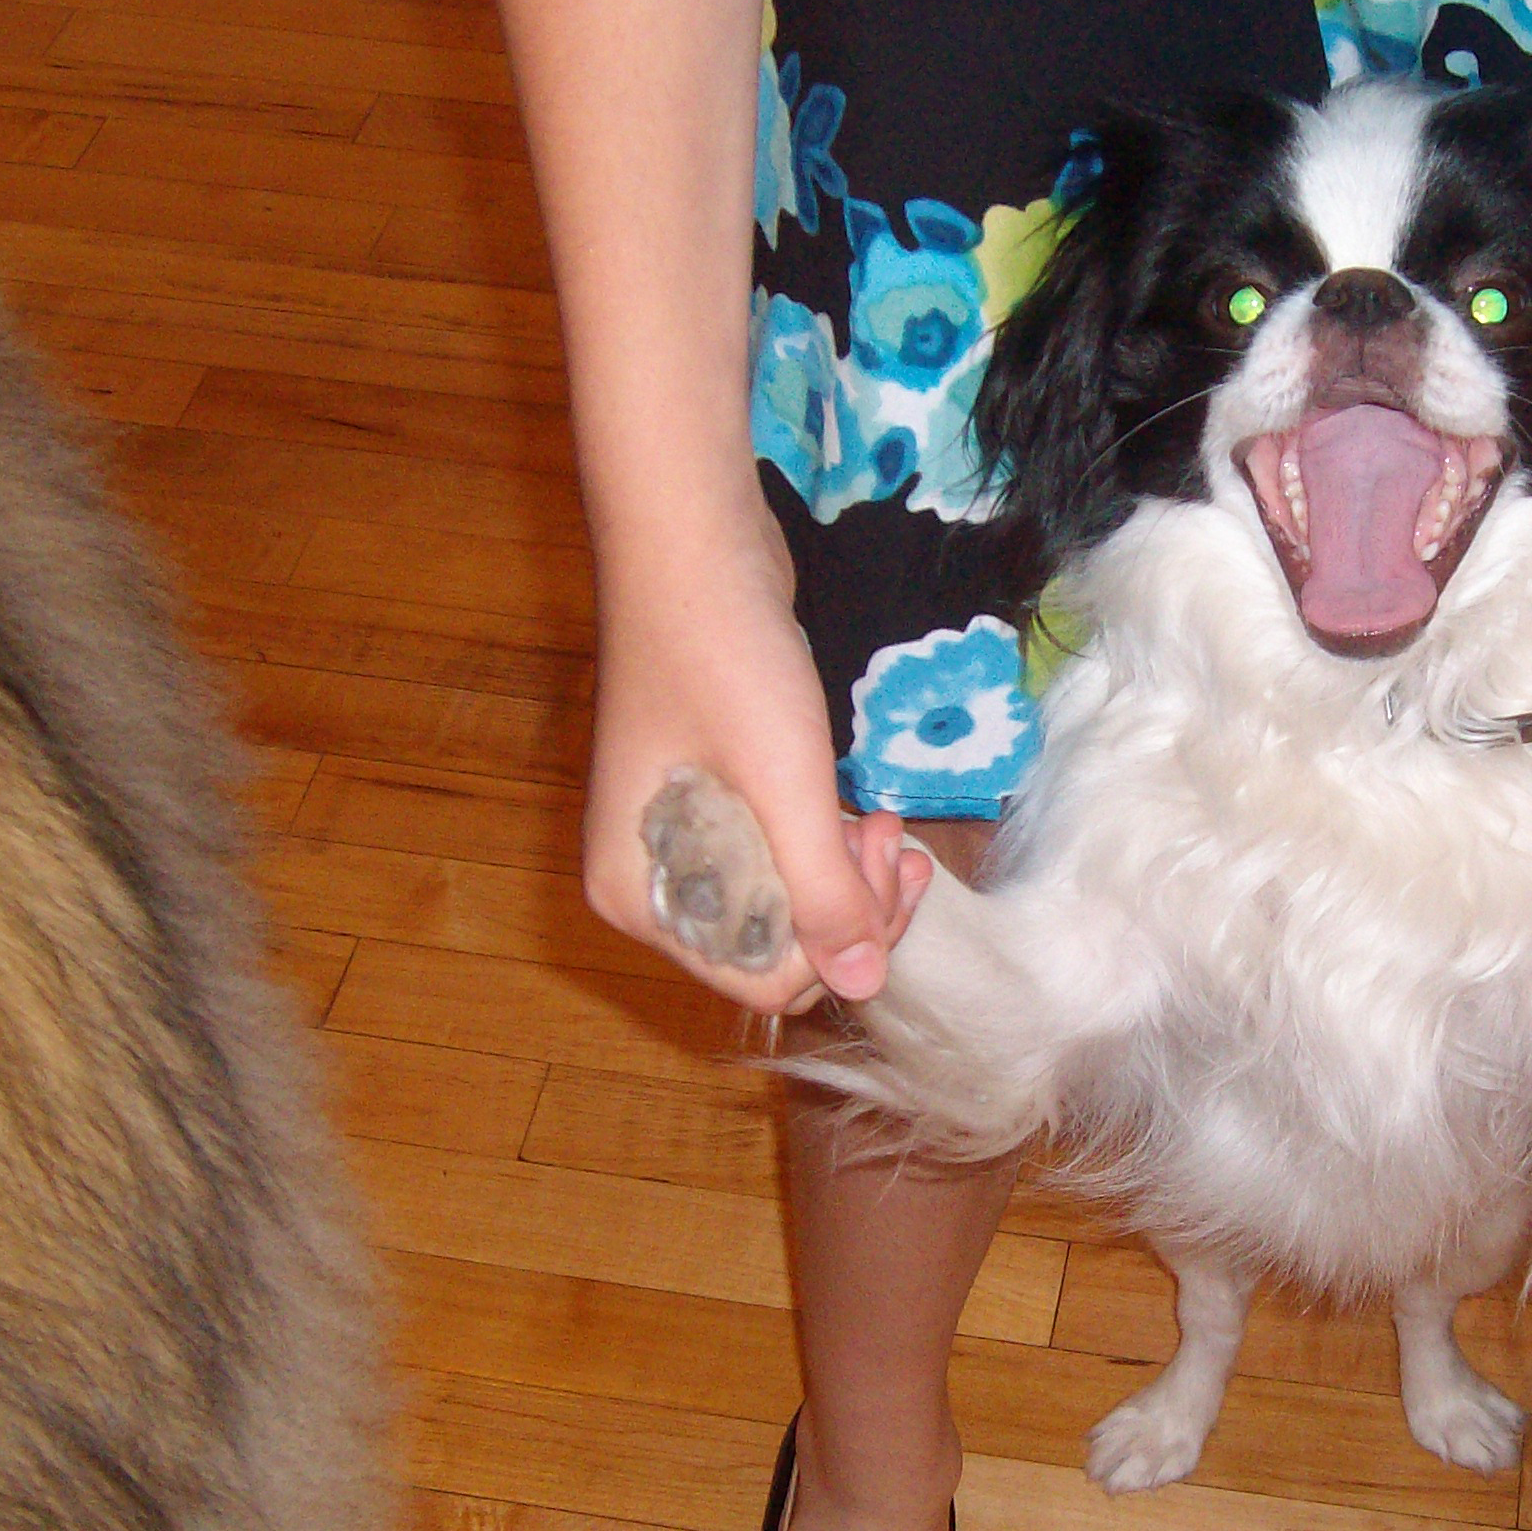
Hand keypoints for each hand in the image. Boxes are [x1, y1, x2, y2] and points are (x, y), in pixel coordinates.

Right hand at [582, 512, 929, 1015]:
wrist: (693, 542)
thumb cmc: (725, 659)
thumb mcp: (785, 786)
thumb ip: (825, 893)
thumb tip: (864, 988)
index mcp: (637, 896)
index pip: (758, 979)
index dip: (837, 944)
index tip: (881, 872)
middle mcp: (647, 881)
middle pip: (771, 949)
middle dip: (848, 911)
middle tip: (894, 845)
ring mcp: (676, 841)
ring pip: (785, 904)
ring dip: (848, 879)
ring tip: (886, 825)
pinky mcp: (710, 802)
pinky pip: (780, 859)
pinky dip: (827, 847)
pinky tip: (865, 814)